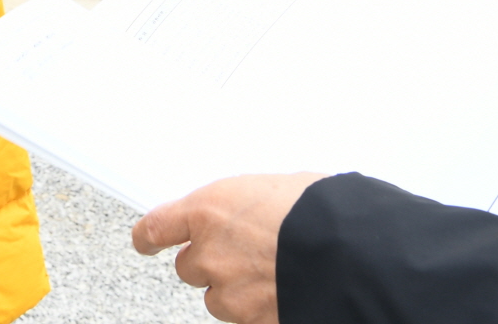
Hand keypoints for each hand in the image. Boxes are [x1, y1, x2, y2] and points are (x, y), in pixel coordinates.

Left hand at [133, 173, 325, 323]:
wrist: (352, 254)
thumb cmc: (321, 211)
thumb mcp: (276, 188)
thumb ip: (247, 205)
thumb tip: (252, 211)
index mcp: (208, 210)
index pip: (156, 227)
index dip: (148, 238)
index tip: (145, 241)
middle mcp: (210, 253)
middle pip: (189, 267)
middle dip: (211, 263)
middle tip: (245, 255)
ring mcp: (230, 293)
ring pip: (217, 298)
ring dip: (235, 290)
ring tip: (272, 274)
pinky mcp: (251, 321)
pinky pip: (245, 318)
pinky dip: (259, 310)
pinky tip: (283, 292)